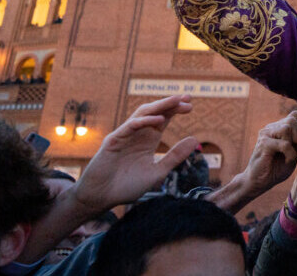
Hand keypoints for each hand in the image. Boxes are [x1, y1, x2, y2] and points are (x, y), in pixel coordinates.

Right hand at [70, 95, 195, 213]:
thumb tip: (194, 139)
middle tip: (187, 98)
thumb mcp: (157, 172)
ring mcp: (124, 136)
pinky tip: (159, 120)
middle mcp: (137, 134)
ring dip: (159, 107)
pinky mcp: (113, 140)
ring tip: (176, 101)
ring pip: (142, 114)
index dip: (175, 110)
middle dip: (170, 104)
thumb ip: (175, 156)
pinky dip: (144, 122)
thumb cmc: (127, 186)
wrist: (102, 198)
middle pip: (154, 112)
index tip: (190, 106)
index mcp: (148, 140)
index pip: (163, 119)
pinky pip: (130, 126)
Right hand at [243, 110, 296, 195]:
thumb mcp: (293, 153)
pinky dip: (290, 153)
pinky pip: (284, 143)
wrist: (259, 182)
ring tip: (290, 155)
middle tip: (296, 149)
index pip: (294, 117)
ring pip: (287, 128)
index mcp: (277, 129)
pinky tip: (287, 160)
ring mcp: (266, 134)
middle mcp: (270, 129)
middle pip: (291, 121)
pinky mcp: (264, 144)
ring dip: (293, 144)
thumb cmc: (276, 168)